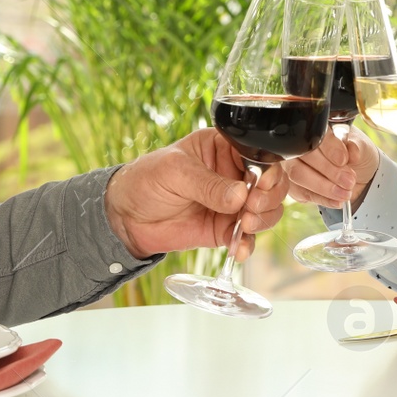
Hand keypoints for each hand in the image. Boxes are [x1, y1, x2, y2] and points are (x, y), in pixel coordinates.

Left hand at [105, 128, 289, 260]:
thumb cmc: (145, 180)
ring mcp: (231, 204)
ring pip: (266, 210)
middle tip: (252, 207)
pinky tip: (239, 248)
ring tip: (245, 224)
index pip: (259, 154)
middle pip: (271, 183)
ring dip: (264, 219)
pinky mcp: (224, 229)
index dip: (268, 169)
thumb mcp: (175, 173)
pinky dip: (248, 244)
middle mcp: (233, 174)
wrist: (125, 217)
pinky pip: (247, 238)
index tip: (261, 183)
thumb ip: (207, 184)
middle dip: (269, 196)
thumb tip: (240, 195)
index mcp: (223, 148)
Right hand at [286, 126, 379, 209]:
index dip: (329, 148)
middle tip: (349, 181)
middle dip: (328, 171)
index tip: (343, 160)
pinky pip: (301, 192)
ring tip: (345, 193)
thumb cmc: (355, 154)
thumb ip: (356, 146)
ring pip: (298, 175)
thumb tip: (351, 151)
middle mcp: (299, 144)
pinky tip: (337, 201)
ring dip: (324, 187)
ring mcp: (292, 163)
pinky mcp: (294, 184)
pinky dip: (321, 199)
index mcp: (317, 128)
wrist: (357, 173)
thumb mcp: (362, 147)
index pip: (316, 134)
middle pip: (304, 156)